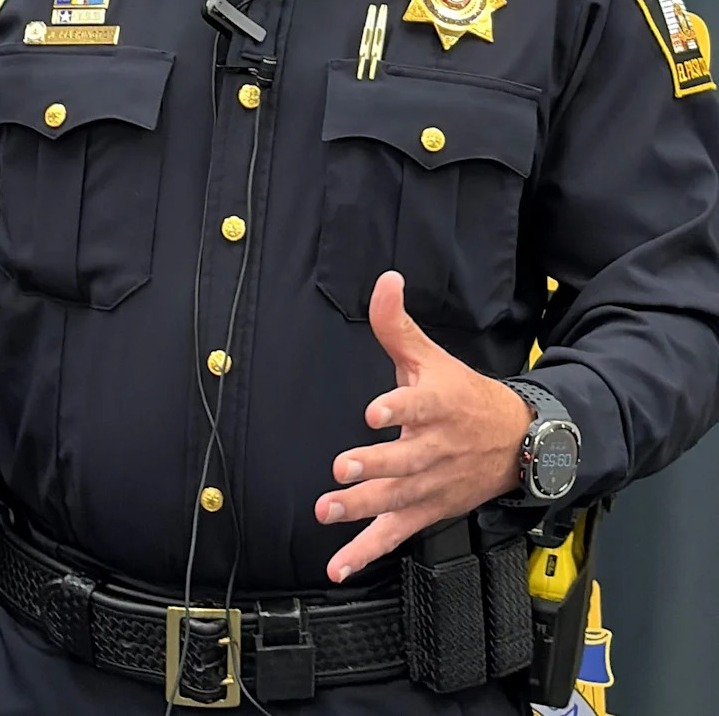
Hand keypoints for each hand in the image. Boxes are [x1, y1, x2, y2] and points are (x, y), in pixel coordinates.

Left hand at [315, 271, 532, 582]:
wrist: (517, 443)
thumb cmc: (463, 395)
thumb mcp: (431, 357)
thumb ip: (397, 324)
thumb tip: (384, 280)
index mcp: (440, 405)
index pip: (420, 404)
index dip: (398, 407)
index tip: (375, 409)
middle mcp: (437, 447)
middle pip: (405, 459)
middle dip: (375, 465)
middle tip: (343, 467)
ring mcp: (431, 484)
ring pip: (397, 498)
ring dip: (362, 507)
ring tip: (329, 508)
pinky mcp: (426, 510)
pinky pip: (395, 534)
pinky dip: (366, 552)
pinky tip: (338, 565)